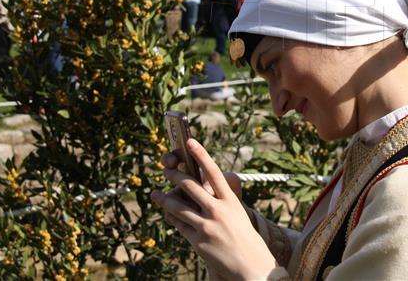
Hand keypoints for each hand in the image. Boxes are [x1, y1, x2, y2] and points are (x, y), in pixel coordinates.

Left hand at [151, 139, 276, 279]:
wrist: (251, 265)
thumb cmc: (244, 237)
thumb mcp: (236, 214)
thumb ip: (220, 201)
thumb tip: (197, 191)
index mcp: (230, 200)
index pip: (213, 172)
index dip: (200, 154)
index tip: (189, 141)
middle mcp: (218, 210)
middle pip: (190, 185)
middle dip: (175, 174)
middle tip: (166, 168)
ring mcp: (207, 226)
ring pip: (178, 206)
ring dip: (164, 198)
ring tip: (156, 194)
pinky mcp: (198, 241)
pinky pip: (179, 225)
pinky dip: (173, 219)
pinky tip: (168, 215)